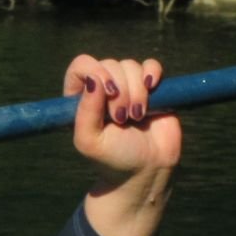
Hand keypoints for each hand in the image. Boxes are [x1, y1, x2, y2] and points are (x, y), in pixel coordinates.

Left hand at [63, 55, 181, 235]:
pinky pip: (151, 65)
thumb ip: (85, 111)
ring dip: (137, 90)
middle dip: (120, 91)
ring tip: (137, 116)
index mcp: (81, 97)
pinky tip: (153, 87)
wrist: (146, 171)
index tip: (108, 93)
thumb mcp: (90, 141)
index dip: (96, 72)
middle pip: (110, 64)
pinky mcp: (151, 88)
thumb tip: (93, 79)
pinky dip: (153, 72)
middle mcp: (103, 88)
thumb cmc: (112, 159)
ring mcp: (128, 86)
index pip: (82, 66)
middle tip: (122, 119)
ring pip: (130, 66)